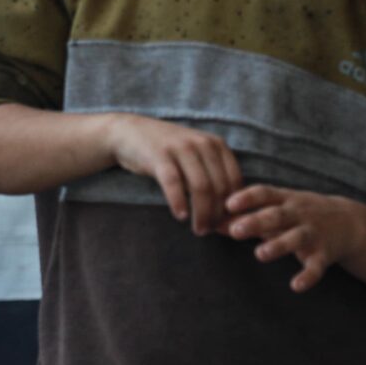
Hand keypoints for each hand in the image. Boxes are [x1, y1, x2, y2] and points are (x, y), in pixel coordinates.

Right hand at [102, 114, 241, 233]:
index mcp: (217, 144)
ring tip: (199, 230)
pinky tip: (181, 216)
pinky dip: (179, 202)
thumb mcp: (196, 156)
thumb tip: (229, 212)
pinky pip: (174, 183)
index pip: (234, 180)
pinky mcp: (160, 155)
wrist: (131, 132)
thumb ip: (213, 175)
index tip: (226, 224)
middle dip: (218, 214)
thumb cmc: (168, 152)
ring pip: (201, 187)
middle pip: (219, 186)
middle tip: (211, 232)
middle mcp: (202, 143)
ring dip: (202, 213)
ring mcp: (181, 148)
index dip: (233, 206)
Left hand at [224, 184, 365, 292]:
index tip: (228, 204)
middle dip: (257, 222)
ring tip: (260, 254)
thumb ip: (246, 216)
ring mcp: (313, 233)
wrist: (350, 222)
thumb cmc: (300, 214)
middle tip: (235, 231)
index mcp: (285, 199)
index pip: (264, 193)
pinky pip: (316, 266)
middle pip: (277, 215)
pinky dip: (308, 276)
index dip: (246, 198)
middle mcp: (299, 214)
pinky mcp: (324, 254)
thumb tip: (212, 223)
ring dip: (279, 246)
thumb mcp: (277, 209)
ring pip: (296, 238)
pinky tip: (295, 286)